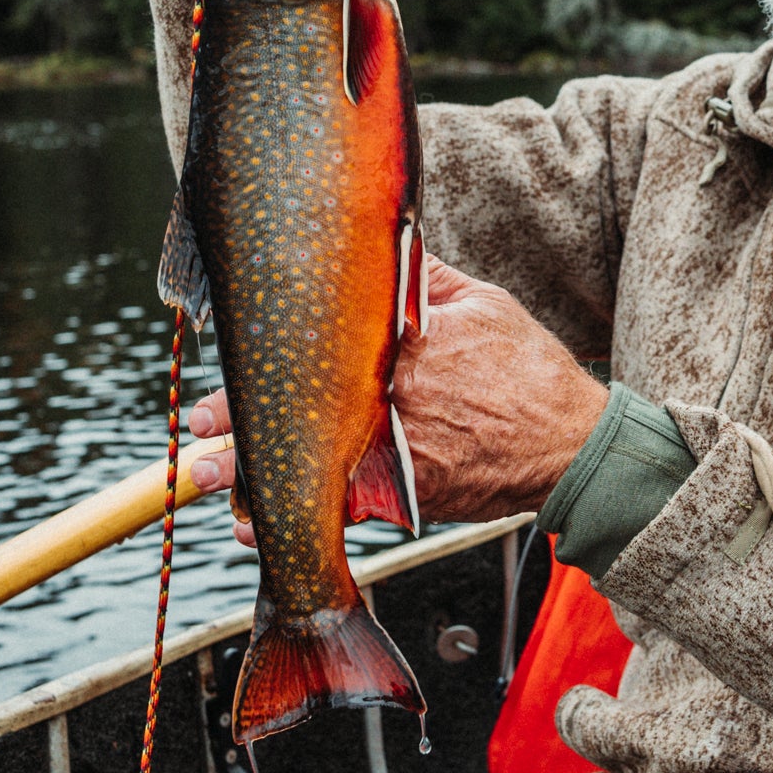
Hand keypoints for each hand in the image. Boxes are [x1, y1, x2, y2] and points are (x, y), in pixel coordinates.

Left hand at [181, 256, 609, 544]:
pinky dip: (295, 520)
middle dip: (240, 418)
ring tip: (204, 477)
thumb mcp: (482, 303)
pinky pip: (337, 510)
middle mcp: (389, 400)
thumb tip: (381, 245)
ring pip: (307, 464)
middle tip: (199, 426)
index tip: (230, 357)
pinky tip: (255, 528)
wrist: (573, 446)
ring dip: (249, 475)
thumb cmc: (530, 372)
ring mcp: (393, 453)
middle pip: (298, 410)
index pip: (317, 347)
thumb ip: (423, 277)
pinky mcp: (404, 496)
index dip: (265, 359)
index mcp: (402, 345)